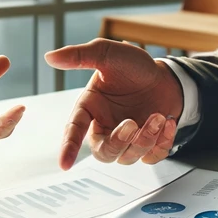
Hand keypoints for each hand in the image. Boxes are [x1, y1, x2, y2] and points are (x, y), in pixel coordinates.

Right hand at [44, 38, 181, 168]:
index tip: (65, 164)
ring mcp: (127, 140)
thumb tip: (50, 57)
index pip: (74, 131)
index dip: (68, 148)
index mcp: (90, 109)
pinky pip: (152, 157)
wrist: (166, 76)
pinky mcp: (148, 145)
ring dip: (145, 139)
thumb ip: (79, 56)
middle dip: (119, 142)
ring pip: (128, 156)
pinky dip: (162, 143)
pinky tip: (167, 122)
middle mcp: (106, 127)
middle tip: (133, 123)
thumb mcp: (107, 53)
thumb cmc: (134, 68)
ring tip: (158, 115)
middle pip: (104, 153)